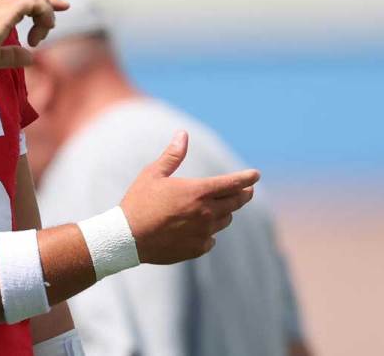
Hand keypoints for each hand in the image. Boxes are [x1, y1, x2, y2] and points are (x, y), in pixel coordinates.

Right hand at [0, 0, 68, 78]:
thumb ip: (12, 55)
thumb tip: (30, 57)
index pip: (25, 1)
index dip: (44, 7)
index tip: (55, 17)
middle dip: (51, 6)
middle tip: (55, 22)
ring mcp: (3, 4)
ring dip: (46, 16)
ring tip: (38, 37)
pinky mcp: (7, 9)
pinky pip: (36, 2)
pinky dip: (43, 16)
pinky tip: (37, 35)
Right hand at [119, 131, 259, 263]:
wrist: (127, 237)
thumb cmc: (138, 202)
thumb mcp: (153, 174)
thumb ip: (172, 155)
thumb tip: (183, 134)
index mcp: (198, 191)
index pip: (232, 183)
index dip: (246, 178)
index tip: (256, 175)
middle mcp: (206, 212)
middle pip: (235, 203)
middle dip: (243, 194)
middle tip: (247, 190)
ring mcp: (204, 232)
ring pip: (225, 220)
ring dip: (225, 212)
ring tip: (220, 208)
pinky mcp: (198, 248)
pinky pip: (211, 238)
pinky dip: (209, 231)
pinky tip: (199, 228)